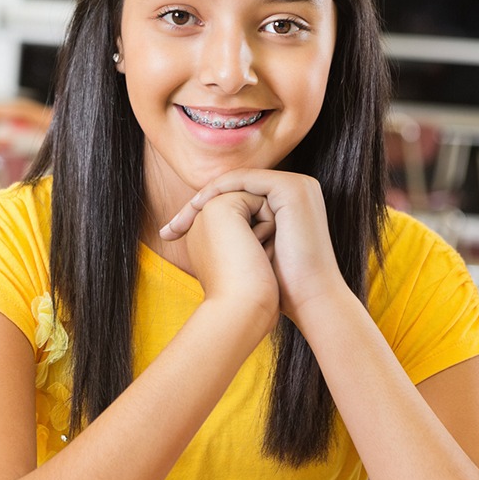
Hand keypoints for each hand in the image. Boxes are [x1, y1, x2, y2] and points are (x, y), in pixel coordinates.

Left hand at [161, 169, 345, 321]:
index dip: (203, 211)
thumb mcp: (251, 253)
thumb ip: (233, 234)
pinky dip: (219, 191)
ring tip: (179, 222)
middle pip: (234, 188)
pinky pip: (244, 180)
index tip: (173, 234)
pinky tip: (199, 208)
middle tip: (169, 229)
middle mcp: (295, 189)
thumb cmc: (280, 286)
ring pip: (237, 182)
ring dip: (206, 198)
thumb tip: (200, 233)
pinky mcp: (291, 187)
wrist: (309, 299)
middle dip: (198, 205)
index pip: (237, 197)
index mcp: (288, 203)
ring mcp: (296, 185)